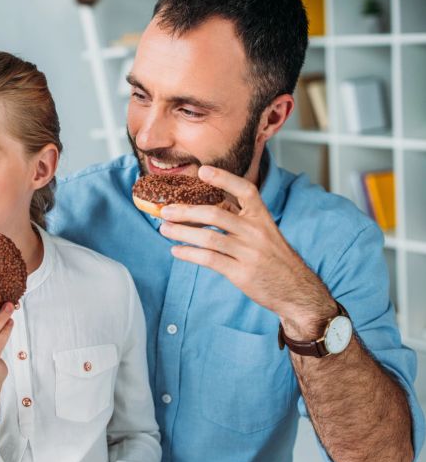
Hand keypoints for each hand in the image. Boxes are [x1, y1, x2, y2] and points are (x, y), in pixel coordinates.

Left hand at [159, 165, 334, 338]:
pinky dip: (190, 254)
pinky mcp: (242, 273)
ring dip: (182, 232)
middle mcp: (256, 232)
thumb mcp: (264, 233)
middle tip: (165, 210)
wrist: (296, 290)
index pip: (245, 190)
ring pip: (209, 237)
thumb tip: (204, 209)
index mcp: (262, 217)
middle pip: (216, 214)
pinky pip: (210, 259)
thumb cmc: (274, 259)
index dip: (224, 178)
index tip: (202, 171)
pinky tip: (176, 250)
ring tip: (164, 229)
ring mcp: (249, 253)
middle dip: (186, 211)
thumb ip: (241, 219)